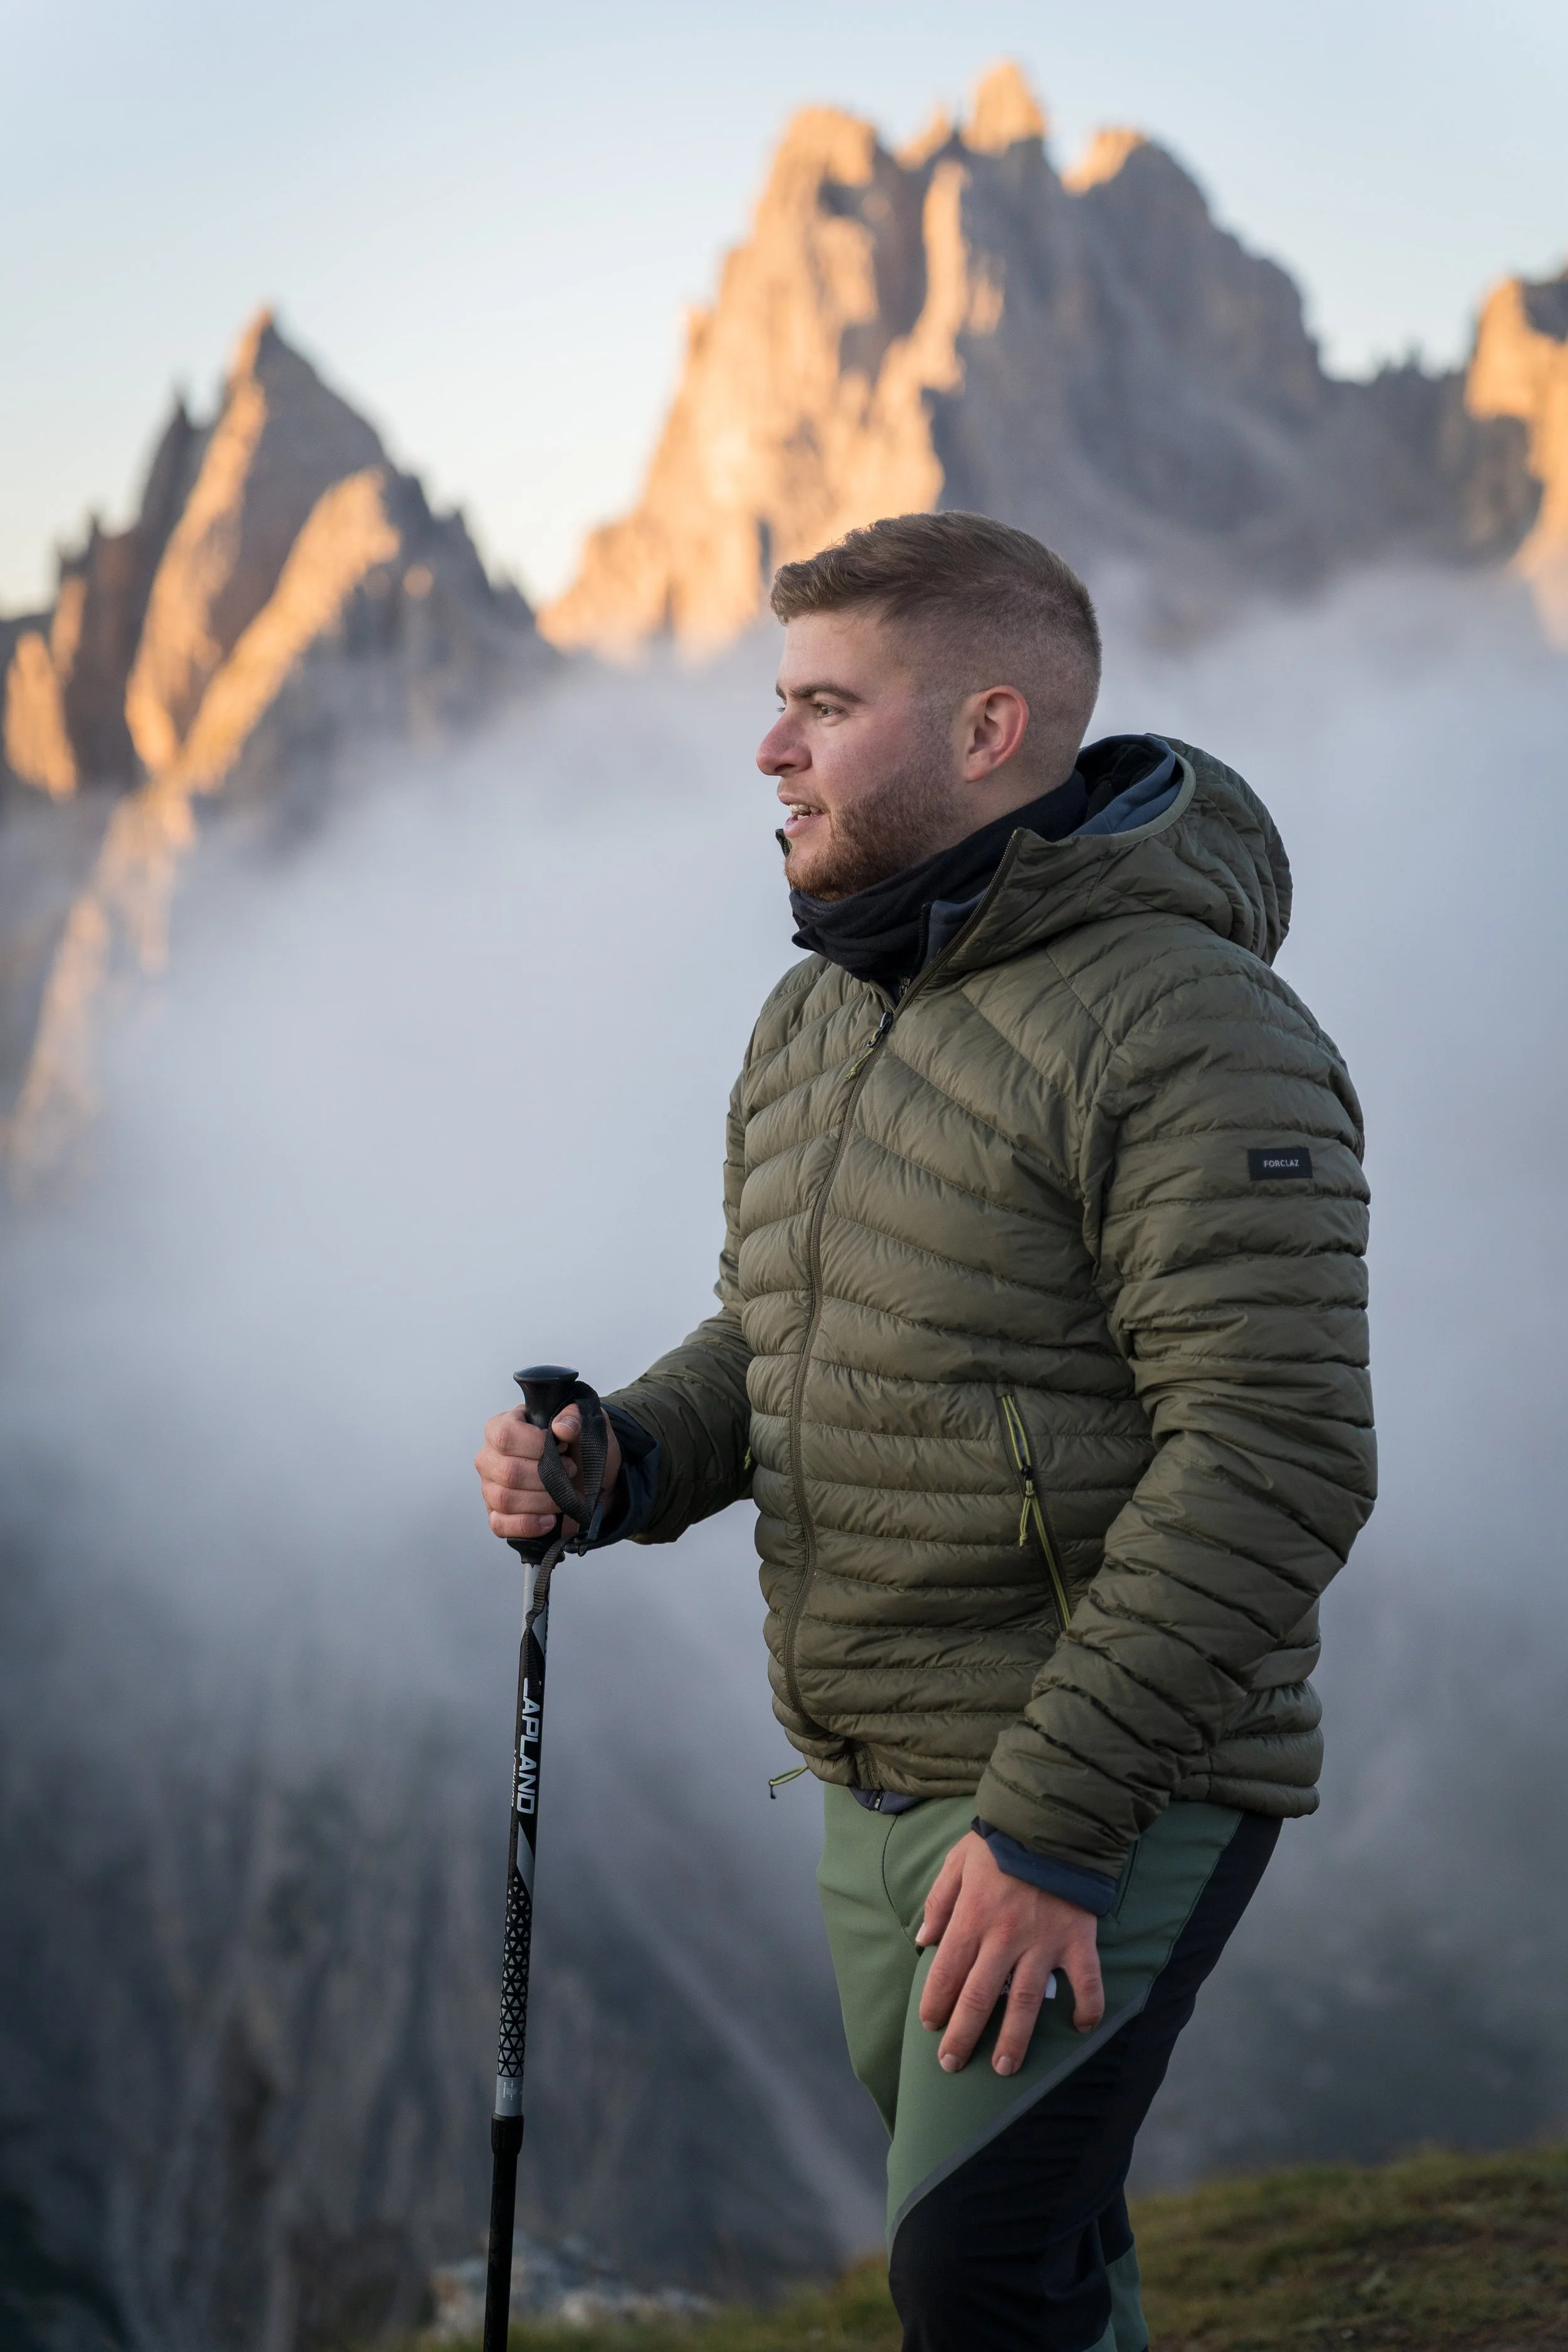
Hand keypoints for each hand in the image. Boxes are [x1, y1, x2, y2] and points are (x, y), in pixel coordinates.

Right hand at [475, 1403, 622, 1542]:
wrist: (581, 1470)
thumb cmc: (572, 1443)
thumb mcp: (581, 1421)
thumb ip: (573, 1416)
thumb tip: (563, 1428)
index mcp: (500, 1428)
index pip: (506, 1436)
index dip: (537, 1445)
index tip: (563, 1447)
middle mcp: (488, 1458)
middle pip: (508, 1472)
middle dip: (547, 1477)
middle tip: (570, 1472)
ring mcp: (489, 1488)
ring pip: (505, 1500)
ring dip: (542, 1501)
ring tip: (564, 1495)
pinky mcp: (496, 1514)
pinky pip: (500, 1525)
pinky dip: (528, 1525)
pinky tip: (549, 1520)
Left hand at [916, 1830, 1103, 2075]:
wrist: (1053, 1820)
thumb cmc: (1001, 1842)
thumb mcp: (958, 1862)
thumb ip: (939, 1901)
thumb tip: (923, 1940)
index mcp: (972, 1918)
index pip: (946, 1973)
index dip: (935, 2004)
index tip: (931, 2026)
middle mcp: (1005, 1937)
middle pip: (979, 1998)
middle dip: (963, 2036)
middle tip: (953, 2065)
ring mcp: (1044, 1942)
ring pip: (1025, 2003)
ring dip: (1013, 2040)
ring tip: (1004, 2068)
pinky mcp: (1077, 1940)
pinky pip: (1086, 1982)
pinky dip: (1088, 2007)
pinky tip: (1081, 2028)